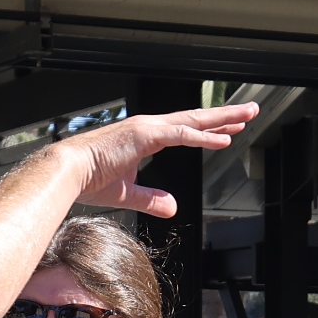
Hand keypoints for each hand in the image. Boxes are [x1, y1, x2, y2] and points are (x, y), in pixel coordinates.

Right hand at [69, 100, 258, 219]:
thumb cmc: (89, 180)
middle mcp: (149, 127)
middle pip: (195, 119)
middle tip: (250, 111)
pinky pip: (182, 135)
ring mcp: (147, 128)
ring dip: (223, 119)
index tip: (230, 130)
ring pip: (194, 121)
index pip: (184, 130)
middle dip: (225, 116)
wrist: (67, 173)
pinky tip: (225, 139)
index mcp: (144, 137)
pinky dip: (205, 137)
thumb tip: (172, 207)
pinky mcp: (145, 135)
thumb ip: (151, 199)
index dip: (209, 130)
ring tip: (248, 115)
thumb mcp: (128, 193)